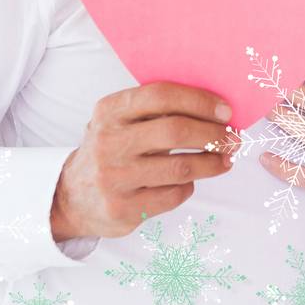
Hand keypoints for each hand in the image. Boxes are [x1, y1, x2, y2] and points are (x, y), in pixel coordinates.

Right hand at [50, 81, 240, 239]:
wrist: (71, 197)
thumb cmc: (111, 150)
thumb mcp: (118, 122)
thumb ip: (154, 111)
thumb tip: (215, 108)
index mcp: (109, 111)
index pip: (161, 96)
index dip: (199, 101)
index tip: (226, 111)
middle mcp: (108, 142)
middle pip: (175, 131)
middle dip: (213, 134)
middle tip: (233, 138)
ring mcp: (114, 177)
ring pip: (181, 168)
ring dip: (212, 163)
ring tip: (225, 160)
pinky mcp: (123, 208)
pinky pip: (173, 195)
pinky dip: (188, 187)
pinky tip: (189, 182)